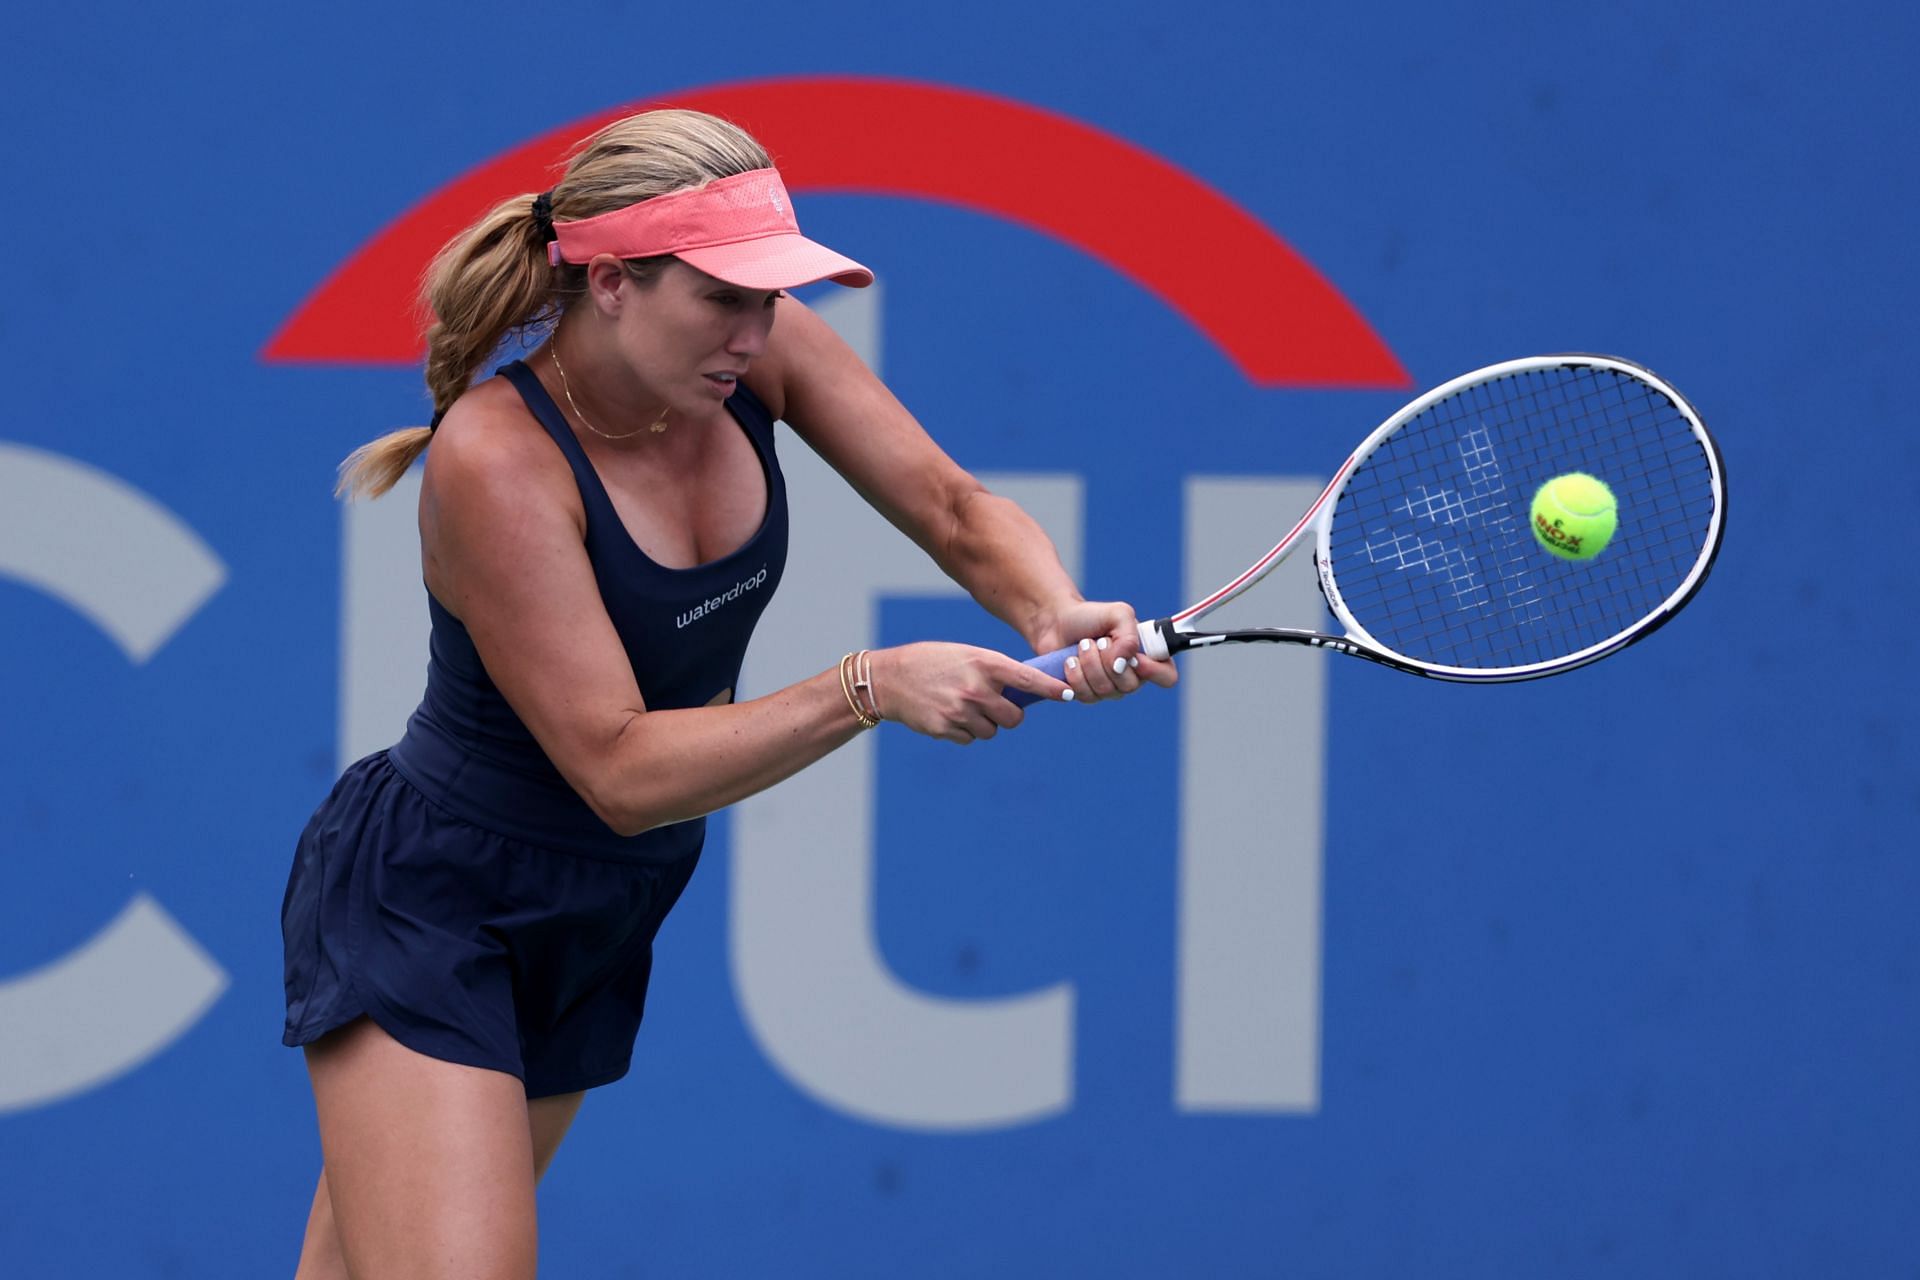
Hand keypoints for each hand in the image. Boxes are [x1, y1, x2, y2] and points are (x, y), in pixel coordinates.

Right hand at [867, 643, 1068, 743]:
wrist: (890, 678)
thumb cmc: (934, 662)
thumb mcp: (966, 655)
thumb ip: (994, 671)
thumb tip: (1026, 694)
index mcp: (983, 663)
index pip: (1027, 679)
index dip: (1050, 688)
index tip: (1068, 694)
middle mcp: (975, 688)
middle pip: (1014, 717)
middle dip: (1008, 715)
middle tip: (994, 706)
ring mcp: (960, 710)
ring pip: (992, 731)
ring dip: (984, 724)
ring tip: (962, 706)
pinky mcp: (945, 728)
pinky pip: (970, 739)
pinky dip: (964, 731)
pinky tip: (947, 714)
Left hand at [1032, 599, 1178, 703]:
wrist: (1057, 621)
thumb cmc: (1091, 617)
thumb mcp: (1118, 614)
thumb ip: (1129, 635)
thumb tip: (1123, 664)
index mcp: (1146, 657)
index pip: (1167, 677)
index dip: (1154, 672)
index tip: (1135, 658)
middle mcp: (1130, 676)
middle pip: (1129, 686)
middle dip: (1108, 660)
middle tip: (1098, 640)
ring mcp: (1108, 688)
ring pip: (1104, 691)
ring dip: (1089, 663)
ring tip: (1081, 646)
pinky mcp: (1085, 693)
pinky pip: (1084, 696)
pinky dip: (1074, 674)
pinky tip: (1069, 661)